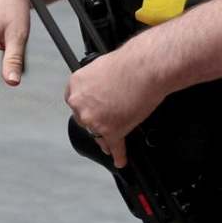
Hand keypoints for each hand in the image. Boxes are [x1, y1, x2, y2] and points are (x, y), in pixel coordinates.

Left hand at [64, 44, 167, 167]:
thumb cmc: (130, 63)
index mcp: (76, 86)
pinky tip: (120, 159)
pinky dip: (118, 154)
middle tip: (108, 122)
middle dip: (96, 123)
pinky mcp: (111, 131)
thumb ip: (95, 83)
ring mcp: (95, 119)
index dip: (86, 109)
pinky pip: (114, 147)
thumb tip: (100, 89)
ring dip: (106, 138)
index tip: (92, 113)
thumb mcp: (100, 67)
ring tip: (112, 141)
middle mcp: (80, 104)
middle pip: (84, 120)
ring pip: (98, 135)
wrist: (146, 68)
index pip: (75, 104)